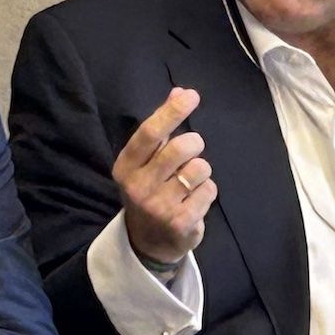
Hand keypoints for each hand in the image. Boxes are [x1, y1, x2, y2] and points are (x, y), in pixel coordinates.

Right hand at [114, 88, 215, 265]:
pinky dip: (208, 190)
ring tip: (191, 181)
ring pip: (199, 169)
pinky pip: (209, 190)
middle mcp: (138, 187)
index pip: (150, 133)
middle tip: (192, 150)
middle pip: (180, 148)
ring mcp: (158, 207)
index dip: (172, 111)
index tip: (191, 96)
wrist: (148, 243)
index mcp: (126, 167)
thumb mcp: (146, 162)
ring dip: (202, 170)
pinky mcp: (180, 223)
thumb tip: (179, 91)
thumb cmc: (150, 191)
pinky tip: (195, 200)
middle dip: (194, 143)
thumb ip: (161, 129)